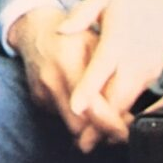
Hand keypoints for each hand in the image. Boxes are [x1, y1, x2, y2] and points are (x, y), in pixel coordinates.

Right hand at [7, 6, 126, 144]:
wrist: (36, 29)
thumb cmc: (74, 35)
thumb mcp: (96, 42)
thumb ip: (107, 72)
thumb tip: (127, 104)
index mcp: (69, 62)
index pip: (91, 107)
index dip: (110, 124)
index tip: (125, 131)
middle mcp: (52, 79)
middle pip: (79, 125)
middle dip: (101, 132)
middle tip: (120, 132)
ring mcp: (42, 91)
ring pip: (70, 126)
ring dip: (89, 129)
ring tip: (106, 121)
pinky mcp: (37, 98)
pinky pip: (61, 116)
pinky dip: (76, 116)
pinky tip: (86, 105)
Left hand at [57, 0, 162, 151]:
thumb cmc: (132, 3)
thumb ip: (82, 14)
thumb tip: (61, 30)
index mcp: (119, 39)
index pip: (102, 67)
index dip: (89, 88)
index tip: (75, 107)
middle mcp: (133, 59)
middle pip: (116, 96)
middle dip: (99, 122)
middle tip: (80, 142)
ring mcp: (144, 71)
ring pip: (127, 103)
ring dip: (109, 124)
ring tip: (89, 141)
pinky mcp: (150, 78)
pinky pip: (133, 99)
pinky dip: (120, 115)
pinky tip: (106, 126)